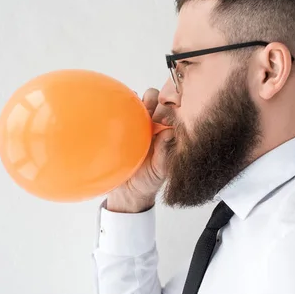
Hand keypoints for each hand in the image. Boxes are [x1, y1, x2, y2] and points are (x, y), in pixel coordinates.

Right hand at [106, 88, 172, 210]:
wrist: (127, 192)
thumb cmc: (148, 180)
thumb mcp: (159, 169)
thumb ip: (164, 152)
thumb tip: (169, 132)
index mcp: (165, 132)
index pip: (173, 112)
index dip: (173, 110)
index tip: (168, 119)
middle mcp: (153, 125)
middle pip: (158, 101)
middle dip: (158, 102)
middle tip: (155, 117)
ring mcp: (136, 124)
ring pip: (140, 102)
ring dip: (141, 101)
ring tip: (139, 111)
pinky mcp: (121, 126)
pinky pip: (122, 110)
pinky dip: (122, 104)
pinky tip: (122, 109)